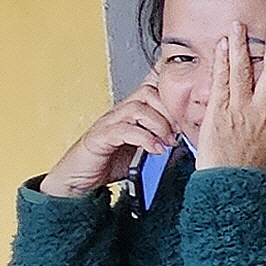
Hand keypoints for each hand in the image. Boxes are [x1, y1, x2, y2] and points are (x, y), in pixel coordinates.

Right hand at [38, 91, 177, 199]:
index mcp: (131, 113)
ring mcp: (108, 123)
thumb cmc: (107, 164)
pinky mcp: (100, 138)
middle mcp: (120, 113)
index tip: (189, 94)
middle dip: (170, 110)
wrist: (76, 181)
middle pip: (149, 92)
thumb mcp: (142, 152)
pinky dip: (144, 138)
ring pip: (138, 107)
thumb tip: (185, 143)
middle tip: (180, 131)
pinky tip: (155, 149)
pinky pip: (124, 130)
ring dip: (159, 124)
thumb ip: (160, 143)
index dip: (170, 84)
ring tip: (168, 141)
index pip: (152, 86)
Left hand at [187, 18, 265, 174]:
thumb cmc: (260, 174)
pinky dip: (222, 62)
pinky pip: (221, 82)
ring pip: (243, 71)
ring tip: (240, 25)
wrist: (232, 187)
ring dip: (243, 46)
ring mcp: (240, 109)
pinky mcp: (218, 111)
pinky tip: (223, 45)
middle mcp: (263, 110)